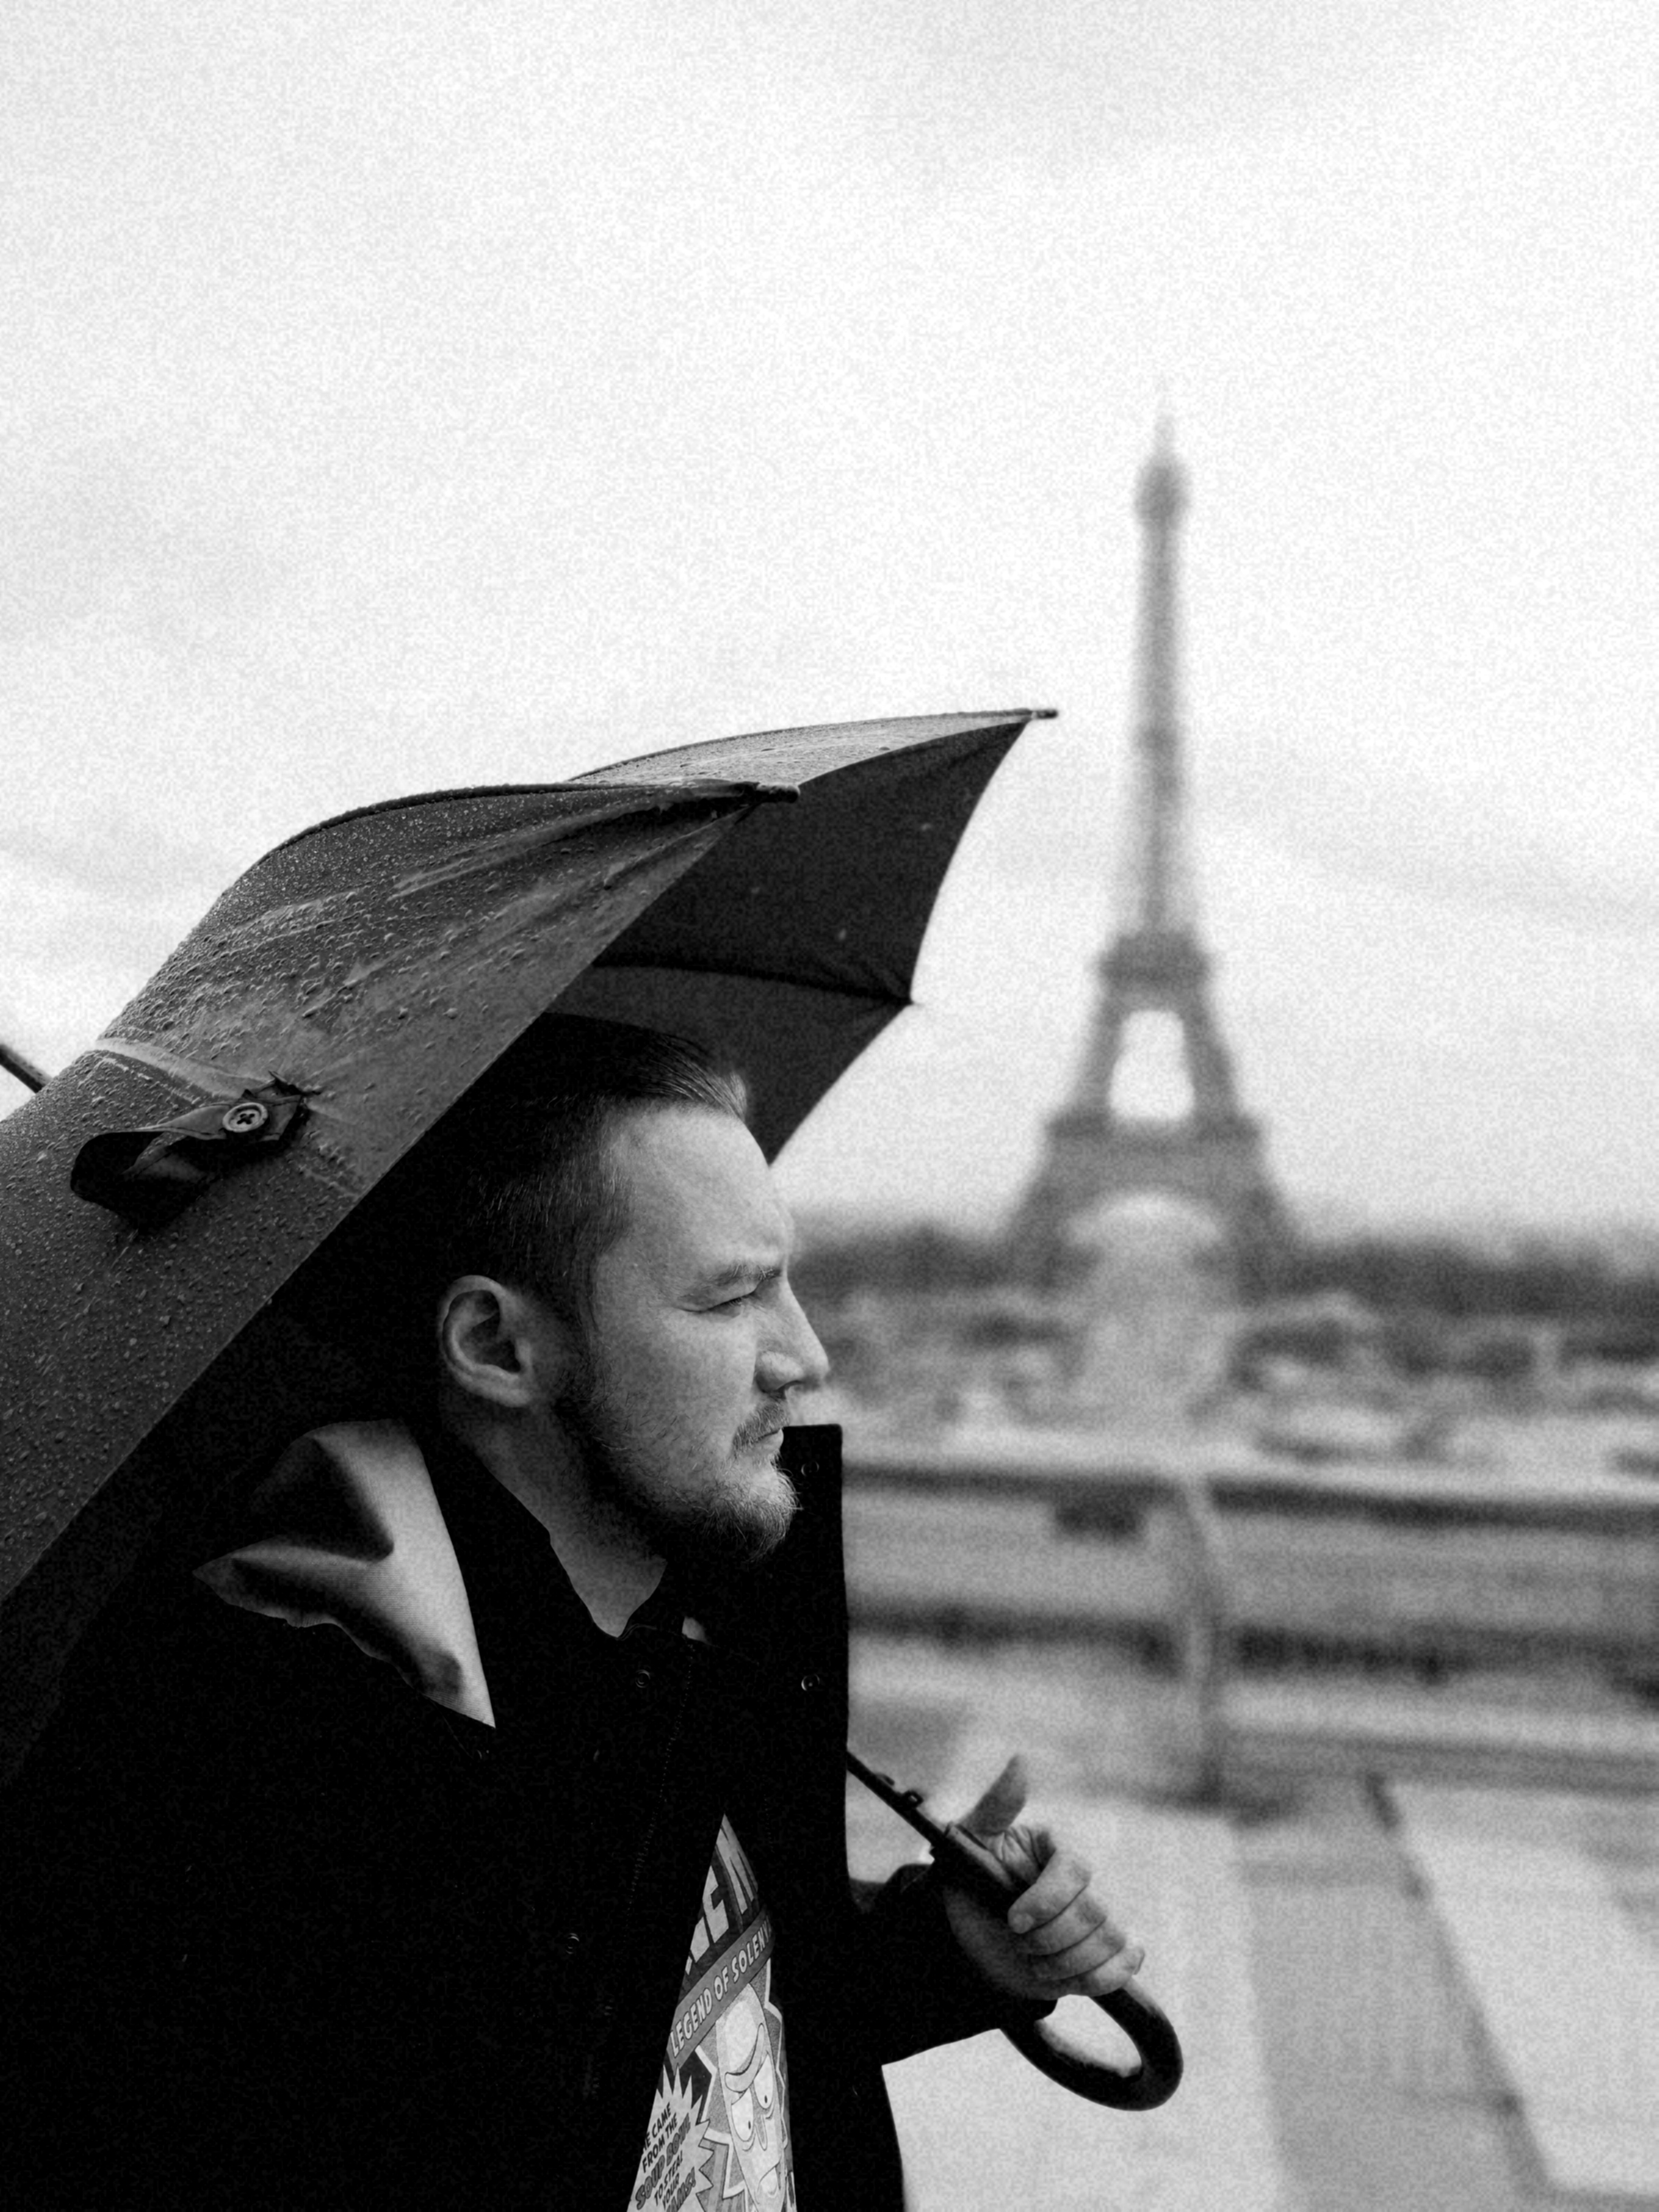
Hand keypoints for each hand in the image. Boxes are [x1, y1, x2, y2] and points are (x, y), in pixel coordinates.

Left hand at [940, 1755, 1144, 2005]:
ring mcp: (1094, 1921)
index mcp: (1056, 1852)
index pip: (1074, 1871)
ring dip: (1065, 1965)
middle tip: (1016, 1944)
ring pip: (1109, 1943)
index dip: (1047, 1900)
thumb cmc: (969, 1878)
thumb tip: (1022, 1760)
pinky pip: (1124, 1966)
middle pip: (1093, 1914)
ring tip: (1032, 1962)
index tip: (1013, 1920)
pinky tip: (1064, 1975)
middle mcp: (1081, 1884)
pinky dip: (1098, 1978)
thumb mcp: (972, 1839)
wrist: (967, 1936)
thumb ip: (998, 1804)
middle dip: (1050, 1940)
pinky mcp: (1100, 1955)